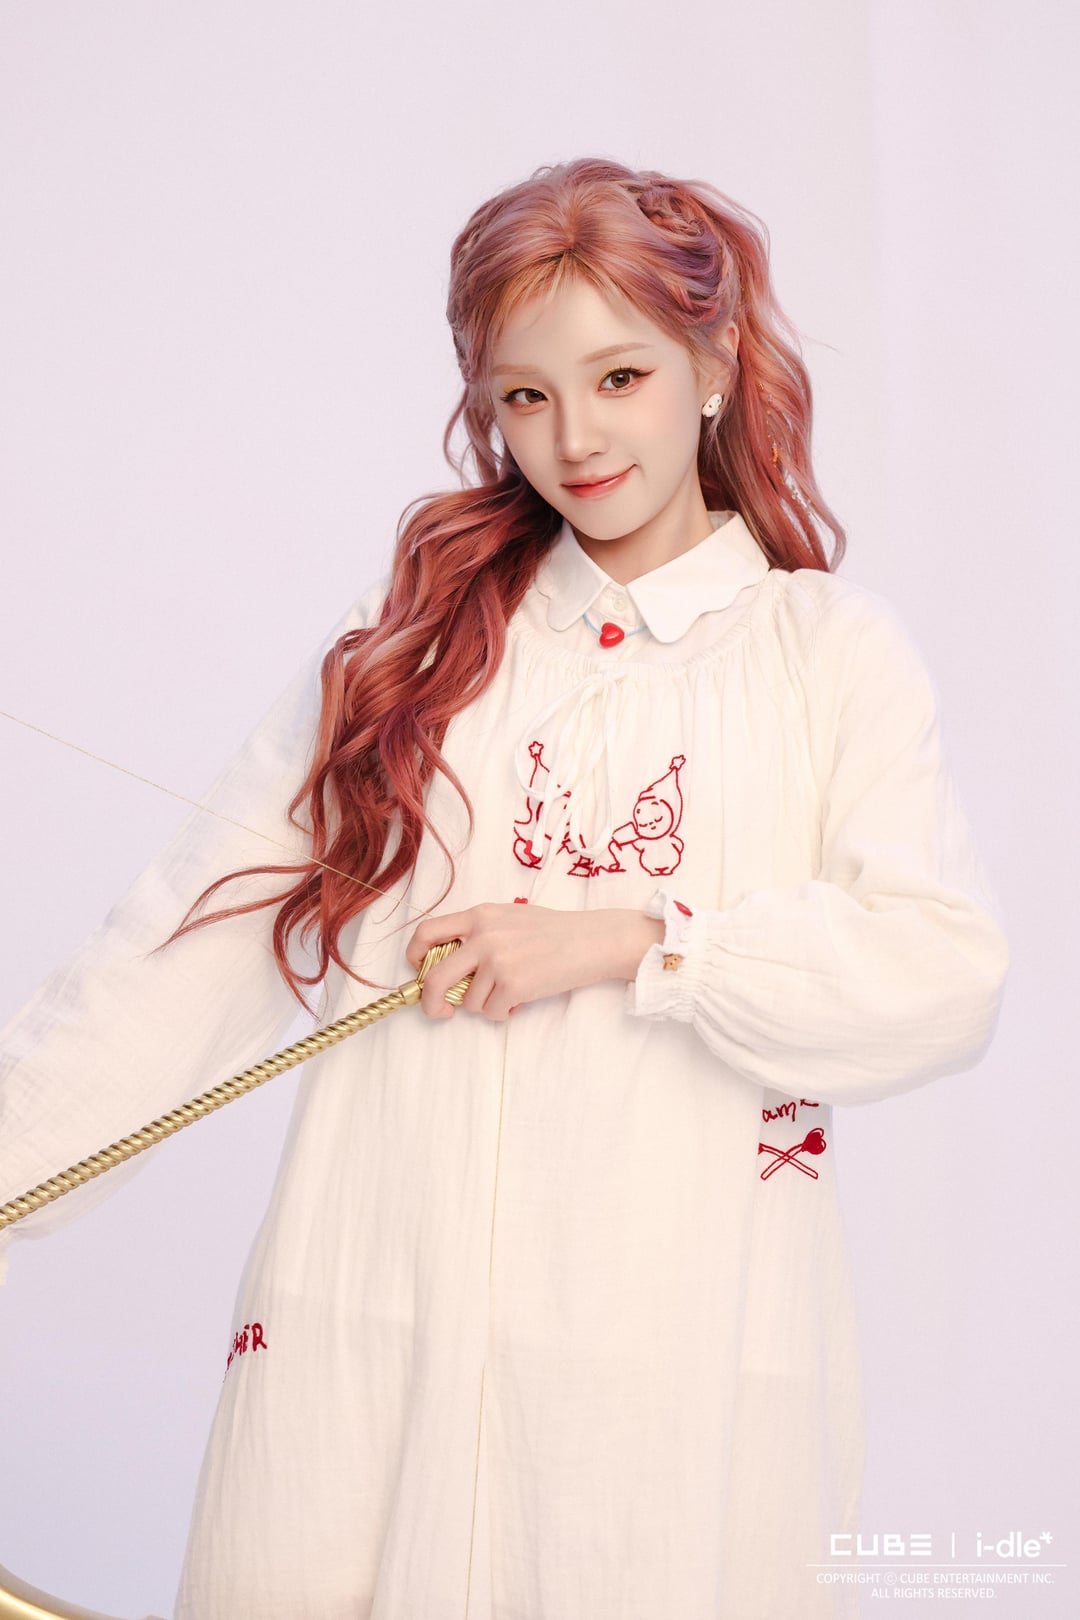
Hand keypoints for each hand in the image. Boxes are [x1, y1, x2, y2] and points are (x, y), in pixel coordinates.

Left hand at [403, 902, 662, 1022]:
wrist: (591, 940)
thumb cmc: (552, 931)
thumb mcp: (508, 917)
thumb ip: (477, 933)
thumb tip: (446, 965)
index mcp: (478, 915)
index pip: (427, 932)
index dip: (415, 956)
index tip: (420, 971)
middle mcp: (483, 936)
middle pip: (435, 977)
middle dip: (431, 1001)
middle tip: (441, 1010)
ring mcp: (497, 961)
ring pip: (470, 1002)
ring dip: (487, 1005)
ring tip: (512, 990)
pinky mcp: (514, 985)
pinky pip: (492, 1013)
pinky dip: (505, 1013)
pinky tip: (523, 998)